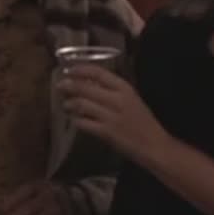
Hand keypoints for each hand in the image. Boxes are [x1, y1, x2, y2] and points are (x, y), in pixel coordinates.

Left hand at [0, 181, 67, 214]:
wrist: (70, 202)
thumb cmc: (43, 196)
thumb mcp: (33, 191)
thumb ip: (15, 196)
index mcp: (40, 186)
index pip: (26, 190)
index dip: (13, 199)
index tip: (1, 209)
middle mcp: (49, 198)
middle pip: (29, 208)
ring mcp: (55, 212)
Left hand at [56, 64, 172, 166]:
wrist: (154, 145)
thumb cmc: (143, 122)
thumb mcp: (132, 100)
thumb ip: (114, 92)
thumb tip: (90, 84)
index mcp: (125, 89)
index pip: (99, 73)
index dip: (82, 70)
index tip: (70, 69)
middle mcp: (117, 100)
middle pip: (86, 88)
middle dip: (69, 85)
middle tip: (60, 86)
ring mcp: (110, 116)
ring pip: (82, 105)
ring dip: (69, 103)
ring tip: (65, 104)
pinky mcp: (105, 132)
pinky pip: (83, 123)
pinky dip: (75, 120)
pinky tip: (74, 120)